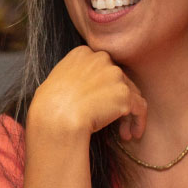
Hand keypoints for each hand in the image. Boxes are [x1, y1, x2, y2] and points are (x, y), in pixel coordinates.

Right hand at [28, 46, 147, 143]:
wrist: (55, 118)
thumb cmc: (48, 106)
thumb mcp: (56, 81)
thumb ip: (72, 76)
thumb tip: (80, 89)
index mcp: (83, 53)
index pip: (102, 68)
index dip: (105, 87)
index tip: (101, 103)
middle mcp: (102, 59)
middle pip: (119, 80)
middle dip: (118, 101)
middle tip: (115, 120)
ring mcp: (115, 75)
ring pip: (131, 94)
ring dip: (128, 114)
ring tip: (124, 133)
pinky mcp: (124, 94)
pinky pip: (139, 107)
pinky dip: (138, 121)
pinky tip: (133, 134)